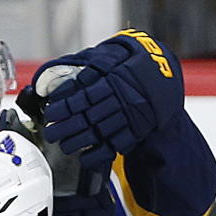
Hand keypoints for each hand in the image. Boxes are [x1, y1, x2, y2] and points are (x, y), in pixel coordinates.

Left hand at [26, 29, 184, 170]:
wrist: (164, 75)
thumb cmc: (133, 65)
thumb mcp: (113, 58)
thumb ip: (89, 68)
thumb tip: (64, 79)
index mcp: (112, 81)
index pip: (81, 98)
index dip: (63, 108)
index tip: (50, 114)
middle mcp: (120, 100)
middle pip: (86, 118)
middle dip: (64, 129)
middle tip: (51, 134)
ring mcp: (128, 117)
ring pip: (98, 134)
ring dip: (77, 142)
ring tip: (64, 145)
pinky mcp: (136, 131)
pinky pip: (115, 146)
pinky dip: (98, 155)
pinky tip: (85, 157)